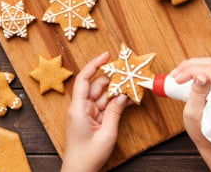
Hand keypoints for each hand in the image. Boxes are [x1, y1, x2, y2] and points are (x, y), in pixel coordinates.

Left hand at [61, 52, 127, 171]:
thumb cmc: (88, 155)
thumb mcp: (106, 133)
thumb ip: (115, 112)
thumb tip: (123, 95)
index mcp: (78, 108)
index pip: (84, 79)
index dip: (94, 64)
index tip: (107, 55)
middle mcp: (81, 107)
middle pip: (96, 86)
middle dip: (112, 78)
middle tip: (128, 72)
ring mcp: (87, 113)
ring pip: (103, 96)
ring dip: (116, 91)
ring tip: (132, 85)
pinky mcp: (92, 119)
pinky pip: (105, 106)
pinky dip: (115, 102)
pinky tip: (128, 99)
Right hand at [170, 58, 210, 171]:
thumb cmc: (203, 133)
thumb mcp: (194, 115)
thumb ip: (197, 93)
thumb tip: (199, 75)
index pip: (210, 71)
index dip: (190, 70)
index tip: (177, 79)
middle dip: (190, 65)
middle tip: (175, 75)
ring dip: (193, 66)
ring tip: (179, 75)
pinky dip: (197, 70)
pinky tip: (187, 76)